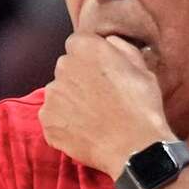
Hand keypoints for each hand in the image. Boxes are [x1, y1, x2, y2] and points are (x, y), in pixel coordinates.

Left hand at [39, 27, 172, 179]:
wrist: (133, 147)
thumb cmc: (141, 106)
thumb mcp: (142, 68)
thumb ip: (120, 48)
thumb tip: (108, 41)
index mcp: (85, 47)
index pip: (78, 43)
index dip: (90, 58)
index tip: (101, 72)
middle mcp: (63, 66)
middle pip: (66, 67)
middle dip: (78, 78)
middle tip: (99, 97)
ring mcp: (52, 94)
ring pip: (58, 93)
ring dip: (70, 101)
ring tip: (92, 117)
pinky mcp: (46, 119)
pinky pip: (53, 117)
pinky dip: (64, 123)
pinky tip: (84, 131)